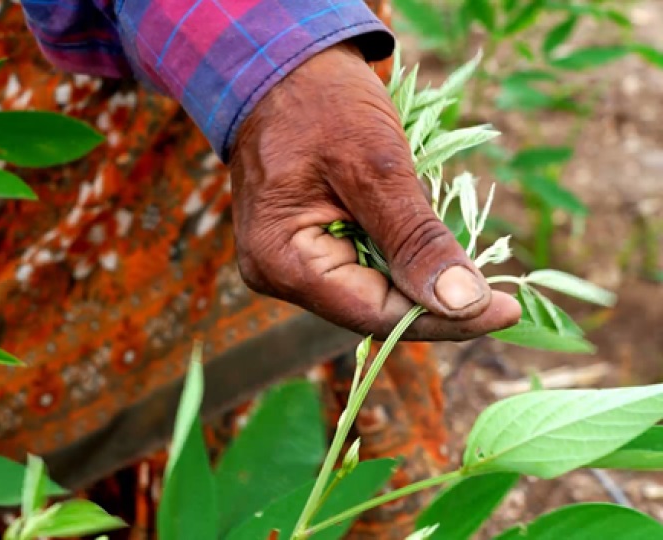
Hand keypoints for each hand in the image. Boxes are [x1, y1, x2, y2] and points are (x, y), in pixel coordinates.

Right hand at [229, 43, 520, 339]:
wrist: (281, 65)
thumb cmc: (321, 104)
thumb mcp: (374, 167)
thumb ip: (415, 239)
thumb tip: (465, 303)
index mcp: (281, 261)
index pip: (373, 314)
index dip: (443, 318)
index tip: (507, 308)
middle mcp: (278, 273)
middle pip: (371, 309)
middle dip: (434, 299)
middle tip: (501, 290)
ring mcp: (289, 262)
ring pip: (370, 290)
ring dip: (419, 275)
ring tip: (468, 259)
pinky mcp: (305, 246)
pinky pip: (362, 266)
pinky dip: (400, 255)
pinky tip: (428, 240)